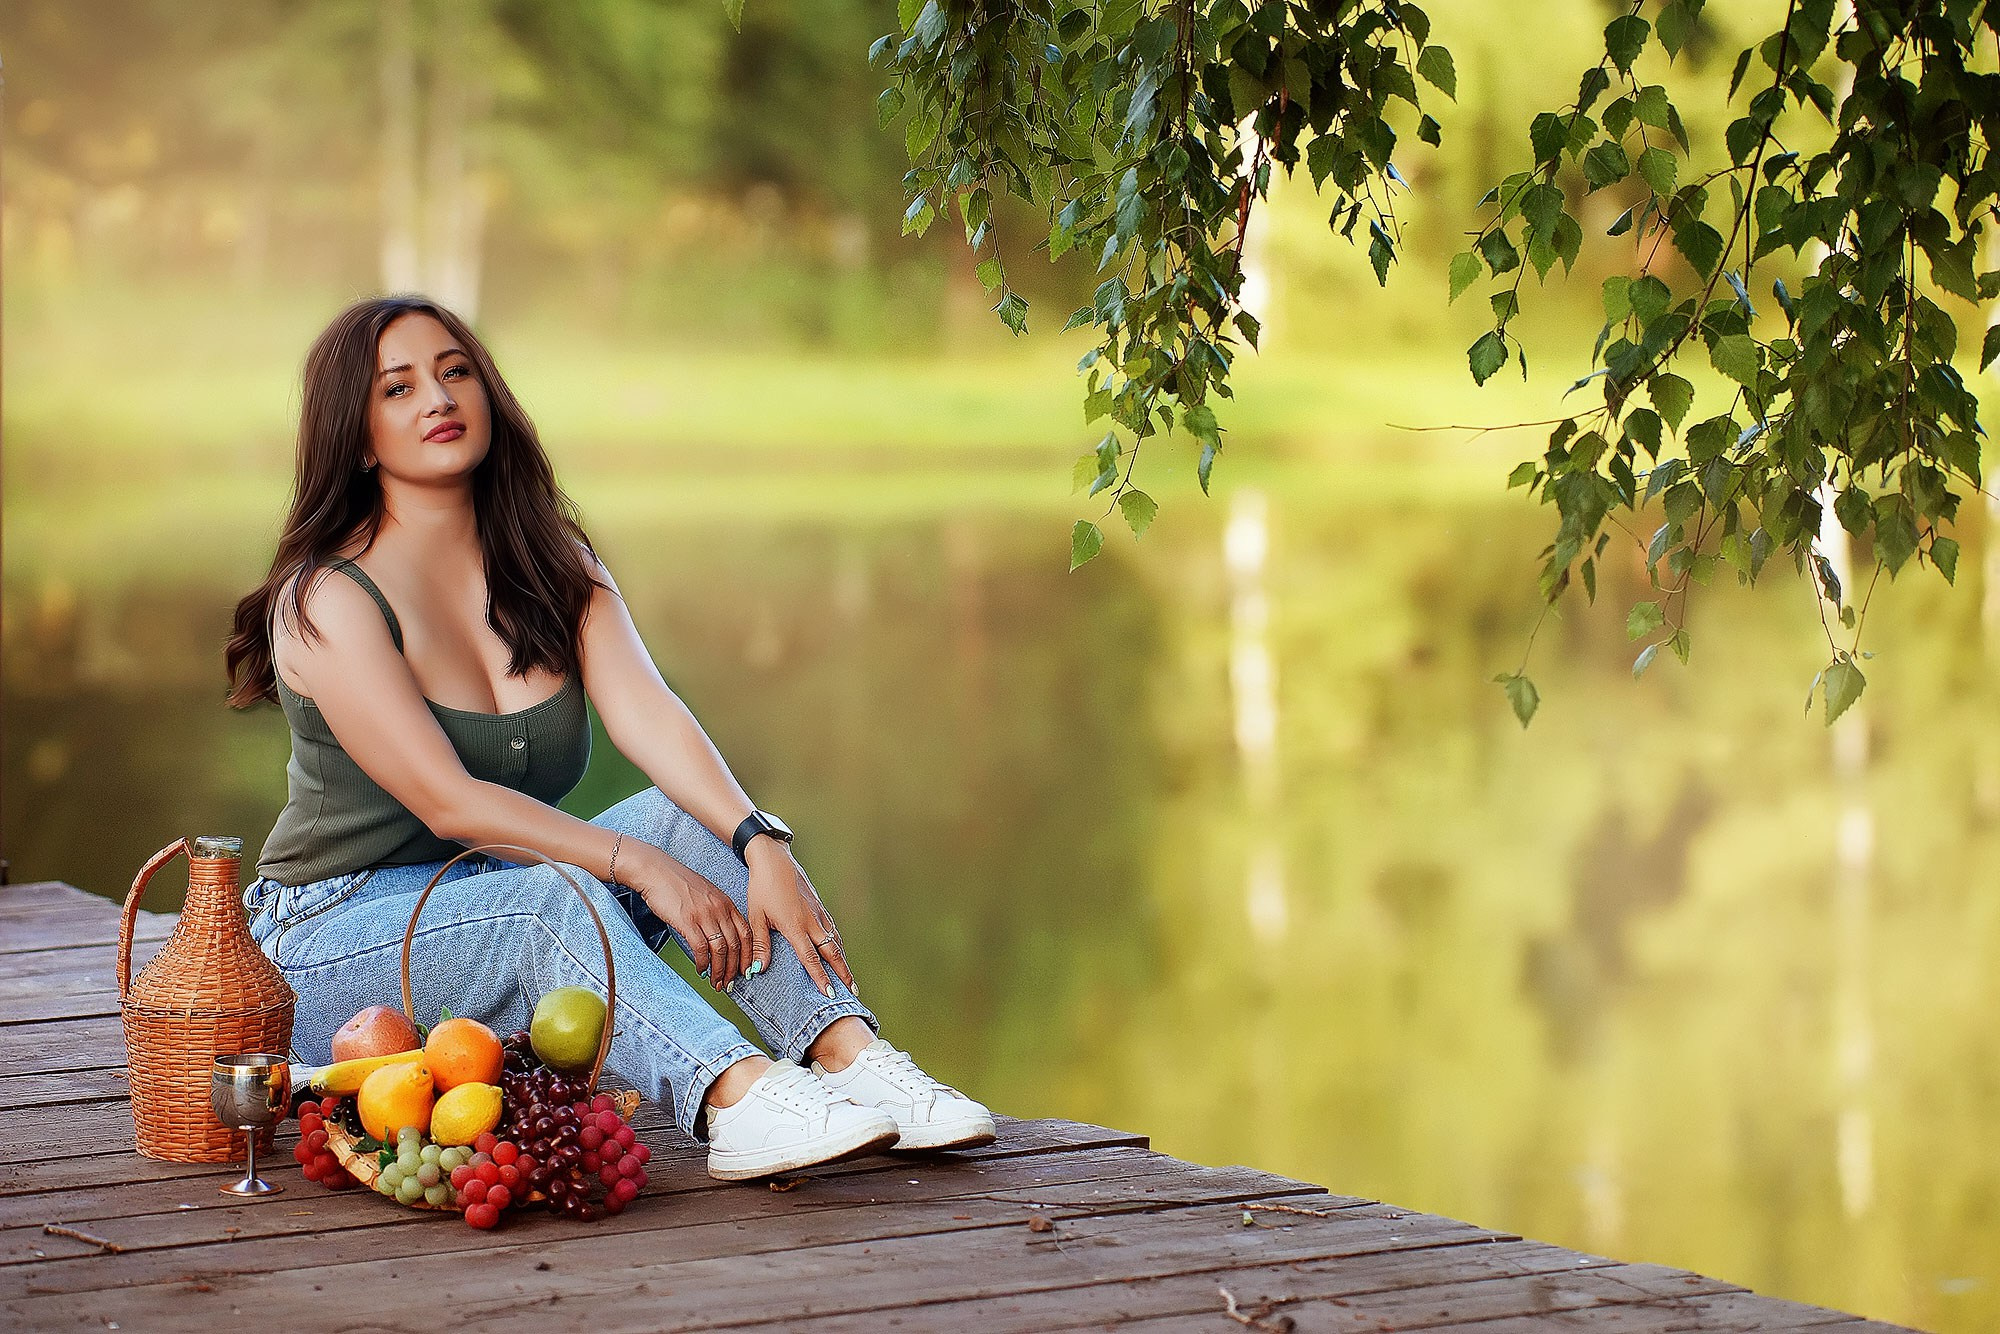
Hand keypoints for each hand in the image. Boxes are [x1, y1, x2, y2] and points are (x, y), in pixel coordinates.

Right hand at [628, 847, 750, 988]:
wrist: (656, 871)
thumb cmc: (678, 883)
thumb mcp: (707, 894)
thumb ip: (718, 912)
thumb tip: (722, 935)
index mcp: (726, 903)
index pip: (747, 934)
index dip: (748, 956)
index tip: (746, 970)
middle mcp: (719, 909)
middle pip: (735, 946)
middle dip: (734, 969)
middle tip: (729, 983)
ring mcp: (704, 915)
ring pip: (720, 950)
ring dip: (719, 971)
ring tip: (716, 982)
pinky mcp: (687, 921)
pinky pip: (701, 949)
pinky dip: (703, 963)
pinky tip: (700, 970)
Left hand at [746, 840, 854, 996]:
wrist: (774, 859)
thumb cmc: (762, 887)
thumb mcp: (756, 916)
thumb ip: (761, 944)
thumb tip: (757, 969)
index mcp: (795, 926)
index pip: (811, 958)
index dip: (821, 978)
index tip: (830, 994)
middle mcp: (812, 921)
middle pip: (832, 952)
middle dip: (842, 973)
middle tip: (852, 990)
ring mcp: (818, 912)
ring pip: (835, 941)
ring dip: (843, 960)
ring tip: (849, 976)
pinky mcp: (819, 905)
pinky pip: (832, 929)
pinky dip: (838, 944)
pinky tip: (838, 950)